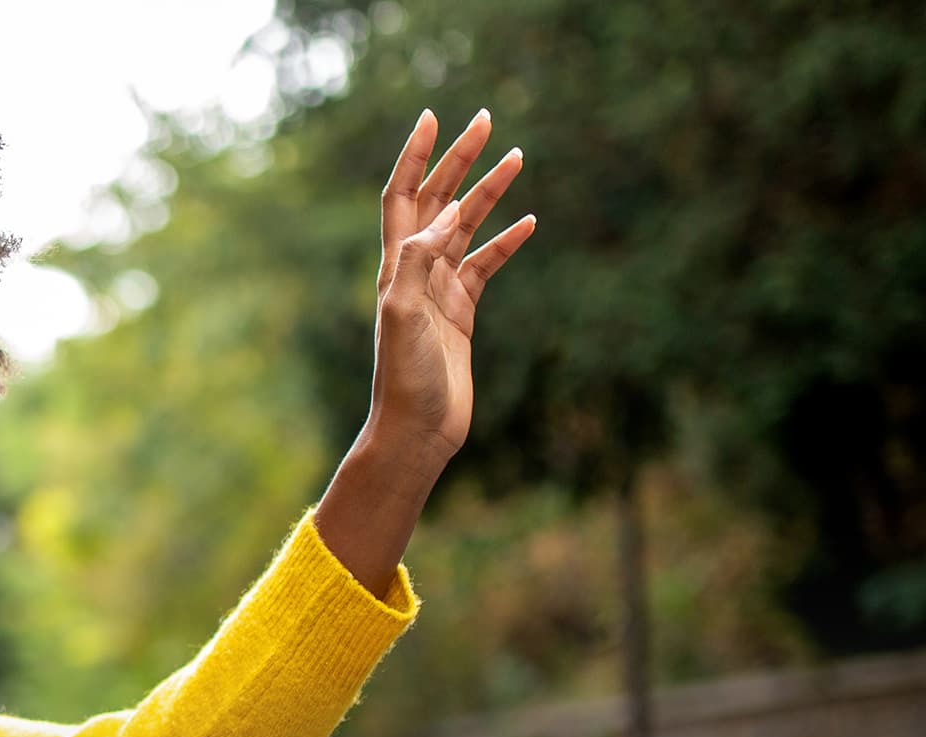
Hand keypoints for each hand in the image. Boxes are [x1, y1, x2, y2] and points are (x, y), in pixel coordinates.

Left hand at [370, 108, 535, 469]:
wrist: (418, 430)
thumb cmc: (404, 378)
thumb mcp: (404, 315)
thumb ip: (417, 262)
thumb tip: (445, 217)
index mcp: (395, 265)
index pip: (404, 195)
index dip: (416, 156)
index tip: (433, 117)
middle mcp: (414, 270)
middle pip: (438, 200)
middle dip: (459, 159)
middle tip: (486, 119)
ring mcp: (440, 290)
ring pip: (468, 228)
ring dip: (490, 192)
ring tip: (518, 157)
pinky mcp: (463, 313)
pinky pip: (486, 266)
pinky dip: (507, 242)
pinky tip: (531, 221)